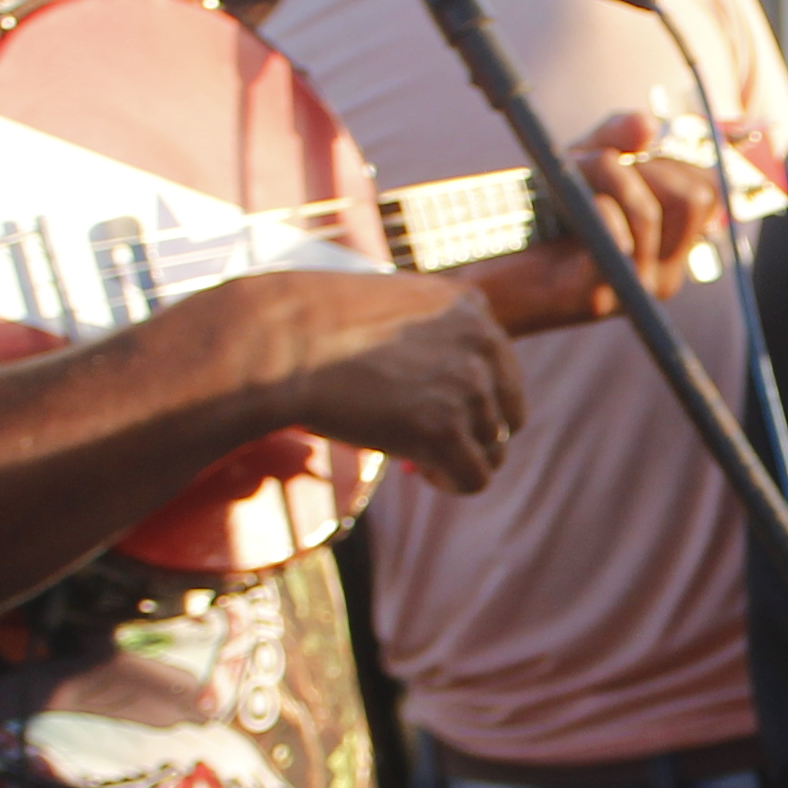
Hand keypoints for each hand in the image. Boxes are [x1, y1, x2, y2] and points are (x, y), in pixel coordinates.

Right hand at [260, 272, 526, 495]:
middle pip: (508, 413)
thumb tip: (444, 399)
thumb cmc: (316, 328)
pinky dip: (449, 482)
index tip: (428, 406)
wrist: (280, 341)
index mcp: (472, 305)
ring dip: (456, 459)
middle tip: (426, 441)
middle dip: (472, 433)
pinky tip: (416, 469)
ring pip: (493, 450)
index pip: (502, 369)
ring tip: (413, 453)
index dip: (468, 399)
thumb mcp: (389, 310)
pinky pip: (475, 478)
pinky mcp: (444, 429)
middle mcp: (483, 341)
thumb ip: (429, 338)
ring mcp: (467, 385)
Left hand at [559, 108, 729, 296]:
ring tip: (578, 187)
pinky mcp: (601, 298)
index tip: (634, 160)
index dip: (671, 161)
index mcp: (673, 245)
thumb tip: (648, 125)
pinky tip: (578, 209)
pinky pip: (616, 240)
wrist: (496, 266)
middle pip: (692, 197)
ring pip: (650, 214)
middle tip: (602, 167)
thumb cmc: (547, 212)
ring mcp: (637, 288)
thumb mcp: (586, 159)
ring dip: (611, 181)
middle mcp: (666, 271)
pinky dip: (598, 212)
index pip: (706, 191)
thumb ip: (619, 135)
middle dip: (647, 168)